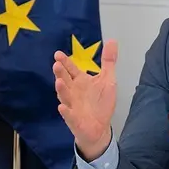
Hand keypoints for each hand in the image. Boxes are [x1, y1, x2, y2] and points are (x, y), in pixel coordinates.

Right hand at [53, 41, 117, 160]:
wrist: (99, 128)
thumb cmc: (100, 102)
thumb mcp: (108, 80)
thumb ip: (108, 61)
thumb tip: (112, 40)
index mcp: (80, 82)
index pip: (71, 70)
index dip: (65, 62)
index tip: (58, 54)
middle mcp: (73, 92)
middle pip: (65, 81)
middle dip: (61, 73)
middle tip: (56, 64)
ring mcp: (72, 106)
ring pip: (65, 97)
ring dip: (62, 90)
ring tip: (58, 82)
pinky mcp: (74, 120)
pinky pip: (68, 115)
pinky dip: (65, 111)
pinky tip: (62, 107)